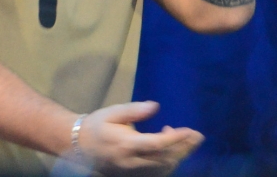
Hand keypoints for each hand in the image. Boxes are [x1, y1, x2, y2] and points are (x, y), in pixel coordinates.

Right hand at [77, 102, 203, 176]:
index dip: (176, 139)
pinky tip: (171, 151)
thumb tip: (155, 106)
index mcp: (126, 144)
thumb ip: (134, 110)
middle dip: (184, 148)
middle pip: (165, 159)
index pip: (157, 144)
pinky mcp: (133, 176)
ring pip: (164, 169)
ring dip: (178, 156)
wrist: (79, 146)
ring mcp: (133, 172)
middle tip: (197, 136)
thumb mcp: (112, 112)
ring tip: (185, 140)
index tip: (190, 131)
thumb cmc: (97, 125)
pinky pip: (157, 173)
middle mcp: (132, 162)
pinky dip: (169, 163)